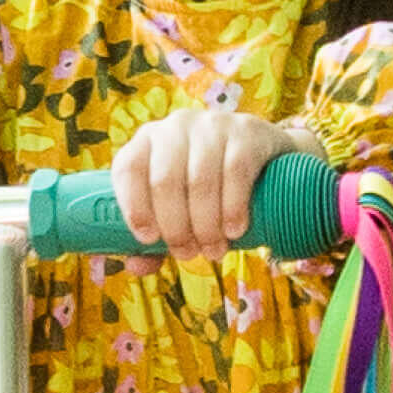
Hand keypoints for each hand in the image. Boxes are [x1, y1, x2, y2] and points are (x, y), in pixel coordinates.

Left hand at [109, 108, 323, 258]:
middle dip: (175, 227)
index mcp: (147, 141)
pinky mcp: (245, 131)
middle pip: (164, 180)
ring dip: (205, 225)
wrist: (265, 158)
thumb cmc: (209, 188)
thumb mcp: (179, 210)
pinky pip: (235, 172)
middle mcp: (175, 126)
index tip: (149, 240)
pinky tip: (234, 231)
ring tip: (213, 250)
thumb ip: (155, 239)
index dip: (134, 206)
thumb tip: (135, 267)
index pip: (128, 168)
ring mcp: (211, 125)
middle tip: (187, 254)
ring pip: (200, 181)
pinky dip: (233, 208)